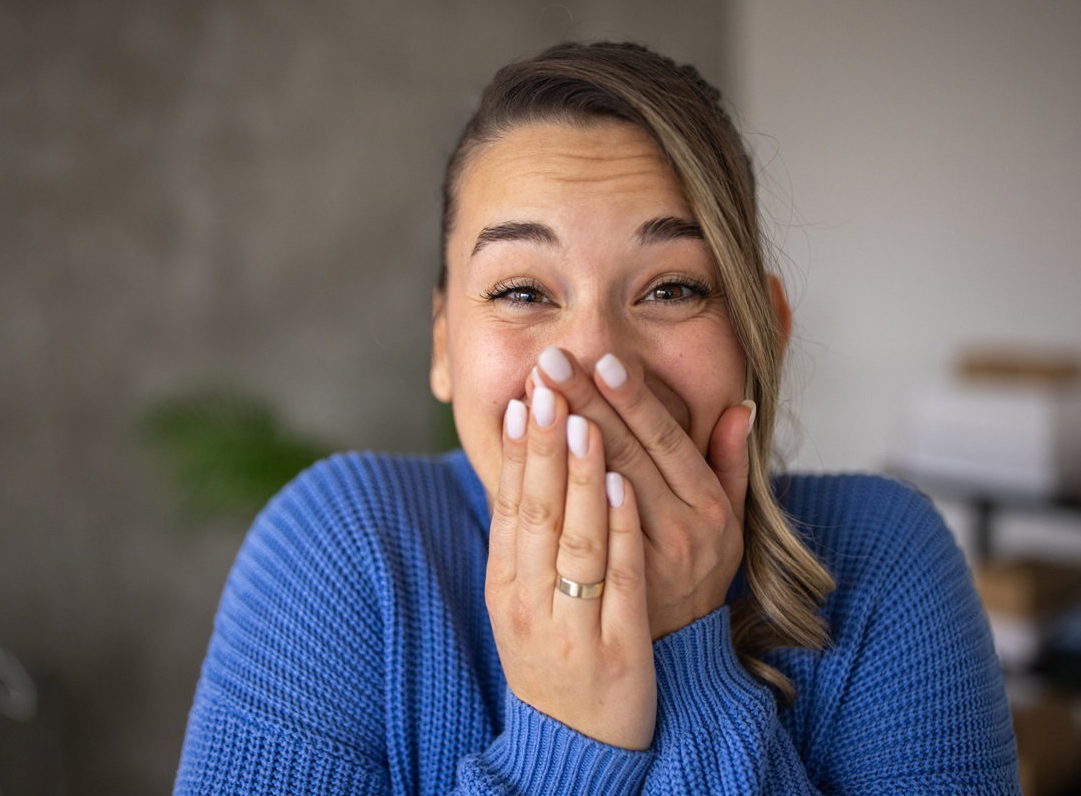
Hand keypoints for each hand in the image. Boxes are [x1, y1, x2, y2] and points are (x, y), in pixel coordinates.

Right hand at [485, 387, 656, 749]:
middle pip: (536, 511)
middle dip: (544, 444)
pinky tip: (621, 488)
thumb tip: (529, 471)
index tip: (522, 398)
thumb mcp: (524, 601)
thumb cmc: (553, 655)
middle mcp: (529, 602)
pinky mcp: (615, 647)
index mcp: (506, 585)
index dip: (517, 452)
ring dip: (579, 476)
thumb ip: (527, 539)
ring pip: (573, 538)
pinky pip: (616, 579)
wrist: (574, 744)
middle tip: (547, 384)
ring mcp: (571, 625)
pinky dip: (616, 530)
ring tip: (583, 421)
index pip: (509, 506)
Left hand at [529, 347, 750, 638]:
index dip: (635, 402)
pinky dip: (539, 491)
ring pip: (588, 496)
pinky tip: (519, 452)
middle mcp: (675, 538)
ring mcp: (634, 567)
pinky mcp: (592, 590)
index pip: (666, 445)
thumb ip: (730, 463)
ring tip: (530, 396)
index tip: (605, 361)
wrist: (672, 656)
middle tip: (552, 360)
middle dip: (584, 405)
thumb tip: (739, 406)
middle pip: (622, 460)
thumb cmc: (698, 572)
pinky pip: (561, 533)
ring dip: (555, 441)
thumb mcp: (731, 521)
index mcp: (707, 513)